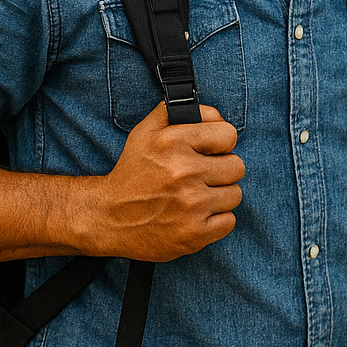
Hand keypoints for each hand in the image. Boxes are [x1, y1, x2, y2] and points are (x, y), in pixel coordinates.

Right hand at [84, 102, 244, 262]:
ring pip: (235, 194)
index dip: (220, 143)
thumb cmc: (132, 172)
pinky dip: (215, 220)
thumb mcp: (145, 131)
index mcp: (173, 142)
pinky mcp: (195, 234)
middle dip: (221, 170)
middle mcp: (184, 172)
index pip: (229, 134)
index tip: (208, 152)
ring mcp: (191, 205)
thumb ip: (177, 112)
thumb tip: (215, 115)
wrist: (109, 218)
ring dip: (219, 195)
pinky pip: (229, 221)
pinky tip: (195, 216)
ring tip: (196, 196)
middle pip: (237, 166)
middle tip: (201, 176)